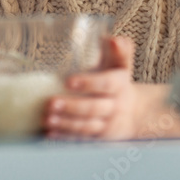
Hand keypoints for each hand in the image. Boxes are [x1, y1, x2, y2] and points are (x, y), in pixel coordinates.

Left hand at [44, 36, 179, 140]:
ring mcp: (107, 124)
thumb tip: (112, 38)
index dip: (89, 83)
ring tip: (47, 119)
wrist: (132, 112)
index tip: (69, 81)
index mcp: (119, 84)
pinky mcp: (98, 139)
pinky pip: (82, 140)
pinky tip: (50, 134)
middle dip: (72, 107)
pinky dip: (65, 138)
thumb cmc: (117, 80)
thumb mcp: (120, 64)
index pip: (106, 84)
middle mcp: (114, 105)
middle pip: (94, 108)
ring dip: (66, 124)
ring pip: (87, 127)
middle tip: (51, 103)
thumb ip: (119, 50)